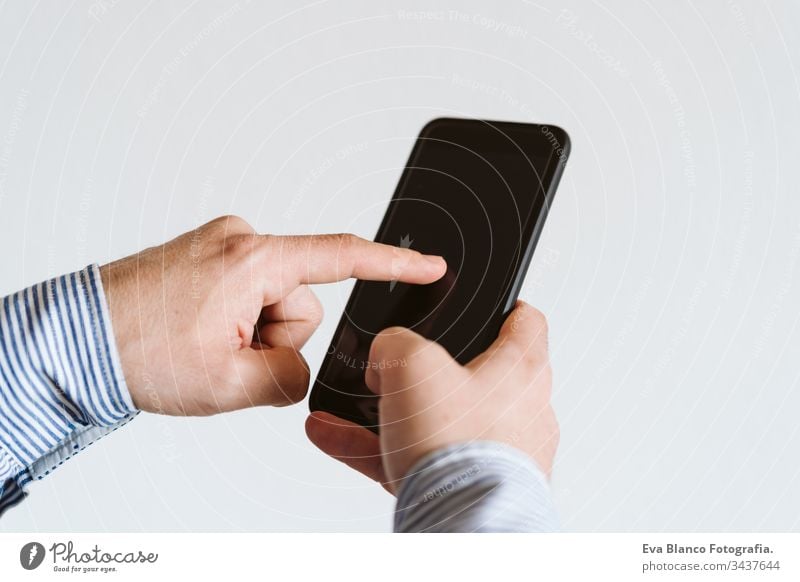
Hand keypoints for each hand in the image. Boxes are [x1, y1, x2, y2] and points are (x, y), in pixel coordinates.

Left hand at [100, 215, 446, 415]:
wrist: (74, 340)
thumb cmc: (135, 351)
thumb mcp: (228, 385)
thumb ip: (288, 379)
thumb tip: (295, 369)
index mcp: (252, 261)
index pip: (342, 257)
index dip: (394, 263)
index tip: (429, 264)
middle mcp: (239, 241)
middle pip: (299, 303)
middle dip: (272, 338)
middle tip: (224, 356)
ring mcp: (219, 247)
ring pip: (271, 305)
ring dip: (249, 334)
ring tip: (203, 346)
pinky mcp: (206, 258)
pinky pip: (245, 295)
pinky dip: (233, 322)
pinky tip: (198, 334)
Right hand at [305, 301, 558, 492]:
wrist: (462, 523)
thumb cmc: (460, 446)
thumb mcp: (413, 365)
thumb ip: (396, 344)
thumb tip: (387, 355)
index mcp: (521, 370)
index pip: (526, 322)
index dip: (503, 306)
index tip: (488, 305)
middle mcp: (519, 412)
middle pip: (470, 375)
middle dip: (424, 371)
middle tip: (398, 367)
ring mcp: (496, 454)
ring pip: (434, 421)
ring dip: (388, 413)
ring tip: (346, 410)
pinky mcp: (470, 486)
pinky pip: (417, 458)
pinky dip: (378, 448)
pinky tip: (336, 437)